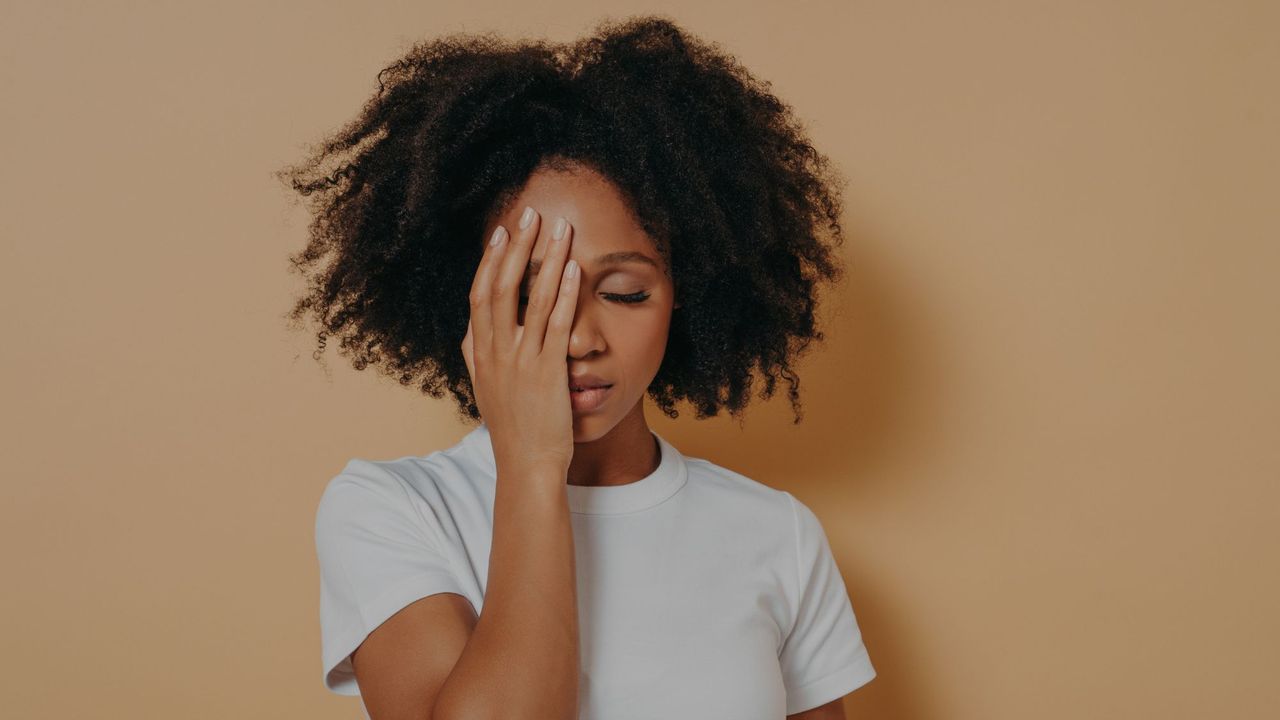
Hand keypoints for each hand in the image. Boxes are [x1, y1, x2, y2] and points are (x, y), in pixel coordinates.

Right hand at [461, 206, 579, 476]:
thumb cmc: (512, 430)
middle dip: (516, 246)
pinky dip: (563, 294)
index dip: (490, 260)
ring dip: (546, 258)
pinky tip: (574, 269)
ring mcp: (521, 361)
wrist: (526, 467)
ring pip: (531, 298)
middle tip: (530, 212)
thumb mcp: (485, 389)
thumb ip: (477, 356)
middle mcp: (496, 352)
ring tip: (559, 228)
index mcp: (480, 354)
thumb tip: (470, 330)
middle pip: (501, 286)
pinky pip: (556, 324)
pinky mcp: (548, 372)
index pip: (480, 295)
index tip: (501, 232)